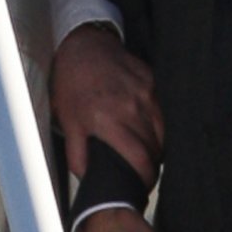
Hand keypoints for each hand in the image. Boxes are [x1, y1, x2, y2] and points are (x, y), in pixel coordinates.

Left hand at [51, 24, 162, 179]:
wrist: (83, 48)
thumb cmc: (73, 86)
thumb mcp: (68, 122)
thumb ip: (78, 155)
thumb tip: (88, 179)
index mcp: (109, 121)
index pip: (139, 158)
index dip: (146, 176)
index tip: (144, 184)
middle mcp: (132, 107)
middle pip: (155, 147)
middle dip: (153, 165)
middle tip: (146, 173)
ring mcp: (145, 93)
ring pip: (164, 131)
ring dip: (159, 146)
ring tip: (149, 155)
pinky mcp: (152, 82)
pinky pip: (163, 111)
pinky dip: (160, 126)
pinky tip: (150, 131)